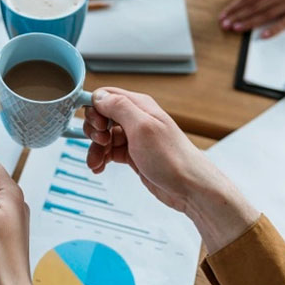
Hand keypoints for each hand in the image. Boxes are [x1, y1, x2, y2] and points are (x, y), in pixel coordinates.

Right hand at [84, 87, 258, 253]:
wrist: (190, 188)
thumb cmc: (173, 158)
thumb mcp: (142, 127)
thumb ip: (119, 107)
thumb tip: (99, 96)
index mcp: (139, 106)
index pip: (106, 96)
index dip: (95, 109)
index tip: (97, 126)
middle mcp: (136, 119)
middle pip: (101, 117)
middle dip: (94, 131)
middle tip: (101, 143)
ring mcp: (134, 137)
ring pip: (103, 136)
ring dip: (95, 149)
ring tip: (97, 162)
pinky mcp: (133, 154)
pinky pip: (109, 151)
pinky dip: (101, 158)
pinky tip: (100, 167)